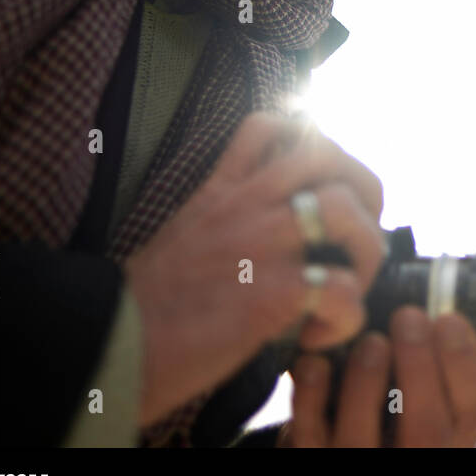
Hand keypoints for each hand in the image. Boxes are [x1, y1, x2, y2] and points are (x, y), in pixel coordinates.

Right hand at [125, 112, 386, 427]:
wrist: (108, 348)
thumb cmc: (143, 306)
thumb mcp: (182, 233)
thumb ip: (223, 216)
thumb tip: (271, 231)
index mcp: (223, 191)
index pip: (272, 127)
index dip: (316, 144)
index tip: (330, 184)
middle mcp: (247, 204)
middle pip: (330, 156)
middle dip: (366, 190)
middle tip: (362, 234)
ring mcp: (262, 243)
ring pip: (348, 210)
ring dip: (366, 252)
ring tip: (348, 288)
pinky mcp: (272, 292)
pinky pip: (343, 289)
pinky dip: (346, 317)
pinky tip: (316, 337)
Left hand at [279, 307, 475, 446]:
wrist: (345, 455)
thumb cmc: (392, 421)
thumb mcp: (426, 406)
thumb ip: (432, 374)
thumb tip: (425, 308)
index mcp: (449, 443)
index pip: (473, 412)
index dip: (464, 362)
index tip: (448, 318)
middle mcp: (412, 462)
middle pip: (425, 427)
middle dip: (418, 364)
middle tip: (408, 316)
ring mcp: (358, 465)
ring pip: (362, 437)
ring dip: (367, 380)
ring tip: (370, 340)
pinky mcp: (314, 461)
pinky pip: (310, 435)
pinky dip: (311, 396)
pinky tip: (315, 362)